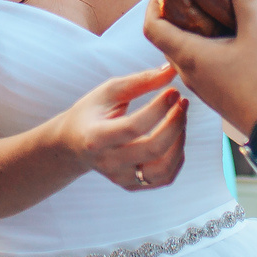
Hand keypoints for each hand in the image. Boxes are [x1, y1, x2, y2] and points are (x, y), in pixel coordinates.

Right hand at [57, 65, 188, 191]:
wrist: (73, 143)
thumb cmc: (92, 112)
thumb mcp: (108, 91)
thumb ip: (140, 81)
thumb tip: (171, 70)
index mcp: (96, 137)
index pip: (133, 127)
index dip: (159, 109)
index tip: (173, 91)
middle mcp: (108, 162)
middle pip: (152, 150)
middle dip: (175, 124)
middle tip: (183, 103)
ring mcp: (121, 178)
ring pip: (163, 170)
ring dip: (180, 143)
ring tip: (181, 119)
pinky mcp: (132, 185)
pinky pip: (164, 178)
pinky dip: (177, 158)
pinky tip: (176, 137)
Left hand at [140, 0, 256, 137]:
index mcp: (188, 55)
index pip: (152, 28)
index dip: (152, 5)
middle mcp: (187, 71)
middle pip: (166, 39)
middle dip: (173, 13)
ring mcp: (201, 84)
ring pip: (183, 52)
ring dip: (189, 31)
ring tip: (211, 9)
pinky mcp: (215, 92)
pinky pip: (198, 64)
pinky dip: (203, 46)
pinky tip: (227, 36)